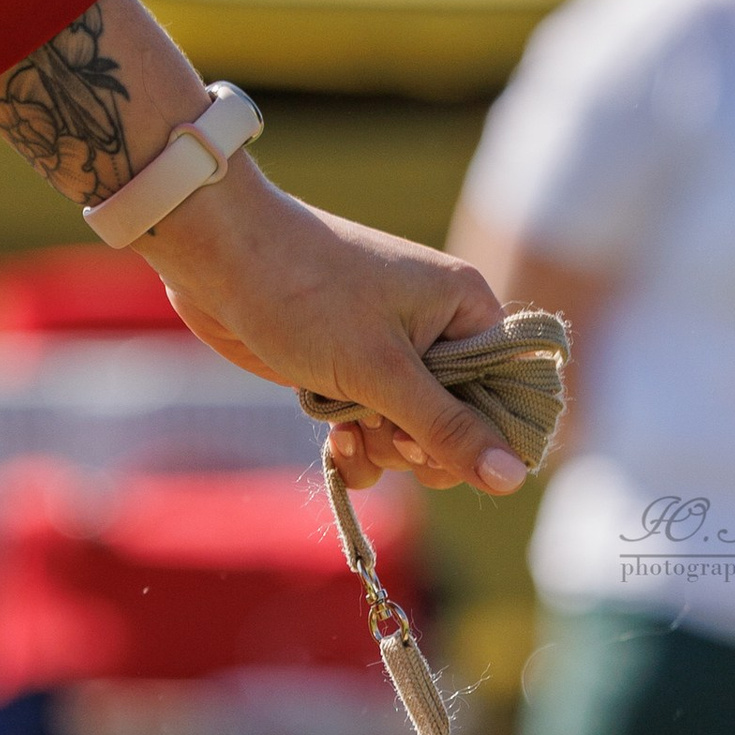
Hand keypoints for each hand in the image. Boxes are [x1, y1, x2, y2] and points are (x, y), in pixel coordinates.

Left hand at [154, 162, 526, 493]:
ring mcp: (393, 355)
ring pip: (413, 438)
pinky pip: (376, 434)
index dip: (480, 437)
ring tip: (345, 427)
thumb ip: (448, 428)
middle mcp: (439, 331)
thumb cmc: (306, 293)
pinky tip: (332, 441)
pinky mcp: (352, 374)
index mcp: (468, 310)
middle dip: (417, 446)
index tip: (432, 445)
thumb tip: (514, 477)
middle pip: (460, 427)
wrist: (220, 257)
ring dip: (380, 450)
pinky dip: (356, 448)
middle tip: (381, 429)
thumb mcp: (382, 371)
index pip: (509, 395)